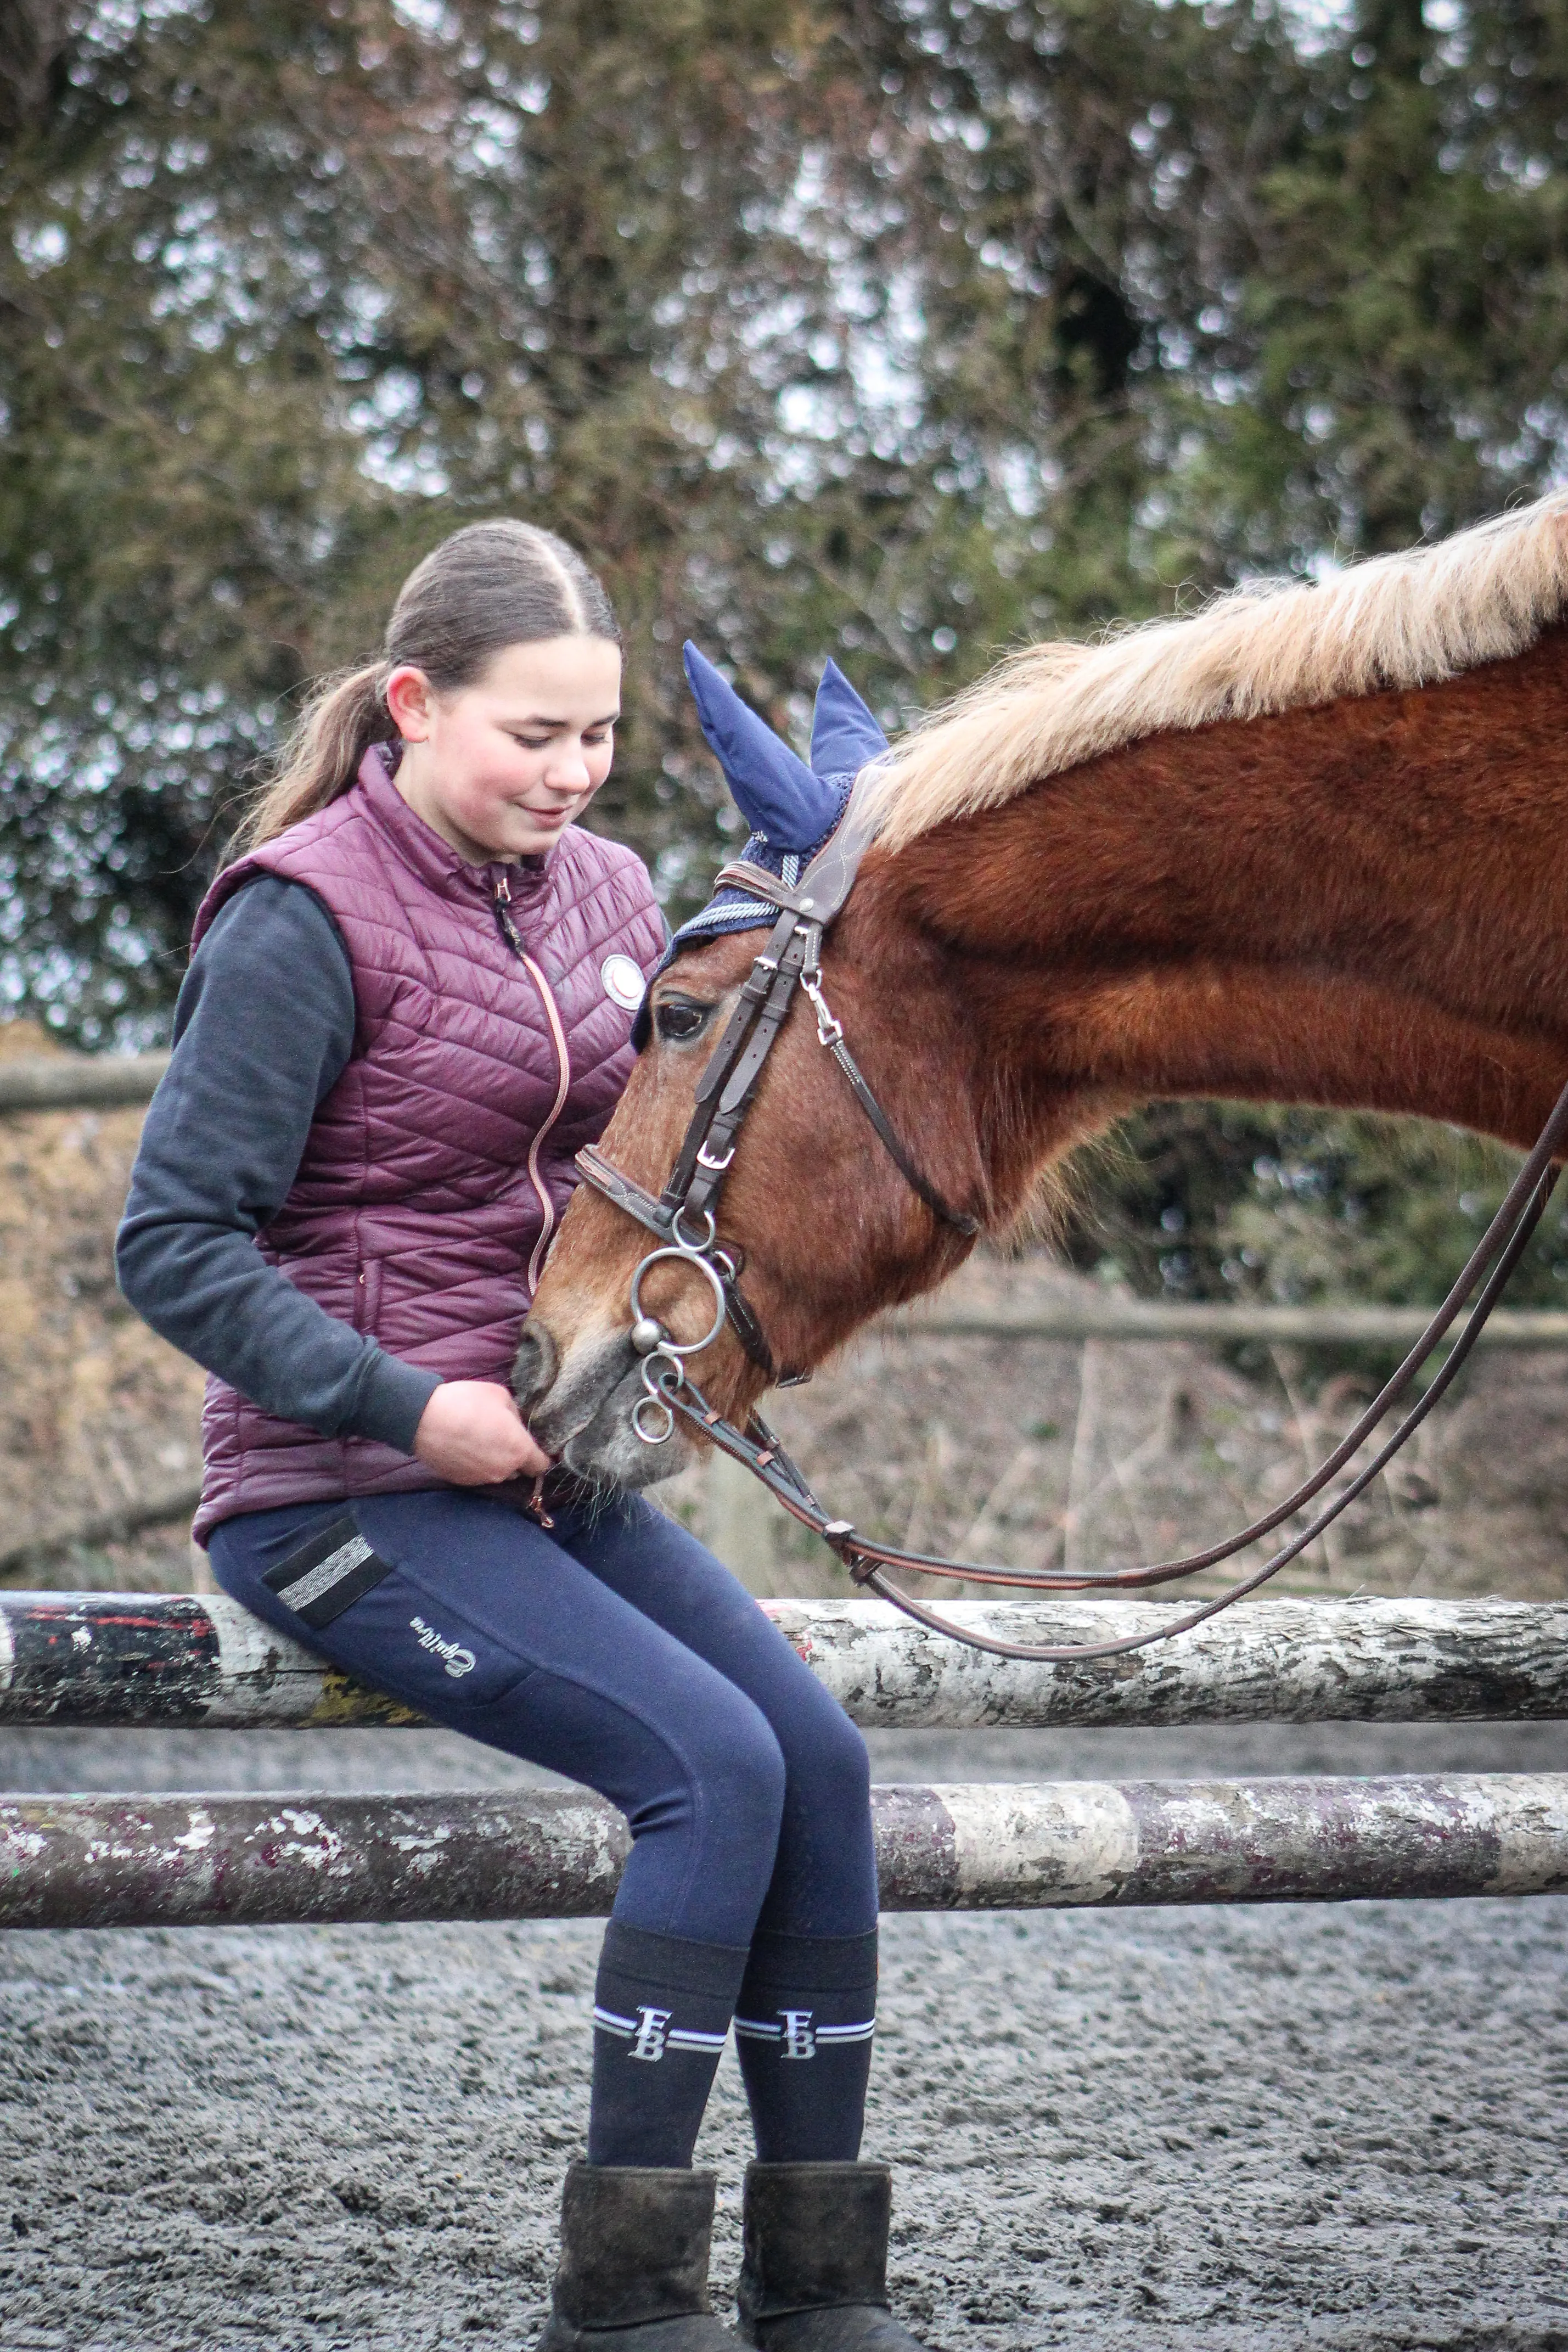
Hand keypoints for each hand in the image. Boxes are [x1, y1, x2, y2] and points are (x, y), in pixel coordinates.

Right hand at [413, 1381, 552, 1484]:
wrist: (423, 1419)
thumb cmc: (466, 1403)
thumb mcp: (500, 1396)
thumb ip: (515, 1414)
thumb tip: (515, 1425)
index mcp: (519, 1450)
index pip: (541, 1465)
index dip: (540, 1456)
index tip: (533, 1446)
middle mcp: (503, 1470)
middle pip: (518, 1469)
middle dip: (514, 1455)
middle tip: (500, 1436)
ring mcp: (481, 1479)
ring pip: (497, 1472)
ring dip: (494, 1460)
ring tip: (479, 1440)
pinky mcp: (461, 1481)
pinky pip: (477, 1474)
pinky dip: (475, 1464)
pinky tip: (464, 1447)